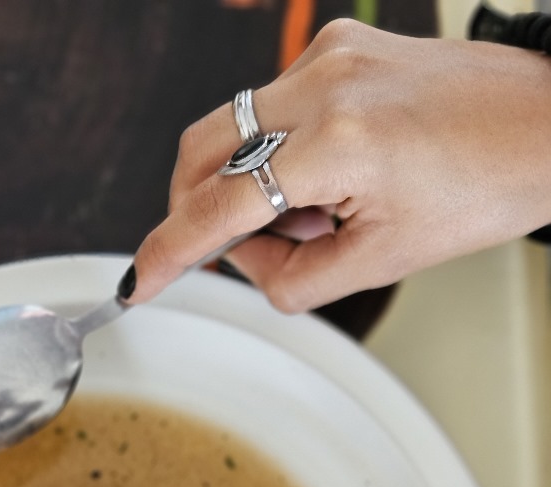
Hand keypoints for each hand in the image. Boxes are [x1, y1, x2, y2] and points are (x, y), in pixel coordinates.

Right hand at [127, 21, 550, 311]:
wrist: (548, 125)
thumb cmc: (486, 188)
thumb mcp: (381, 262)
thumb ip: (291, 276)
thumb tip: (241, 258)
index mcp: (339, 143)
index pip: (219, 208)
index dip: (167, 252)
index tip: (139, 281)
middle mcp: (324, 83)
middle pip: (201, 151)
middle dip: (198, 208)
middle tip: (243, 248)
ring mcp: (330, 53)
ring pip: (232, 130)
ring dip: (250, 183)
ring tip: (320, 210)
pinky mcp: (339, 42)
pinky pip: (271, 108)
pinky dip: (279, 153)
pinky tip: (330, 175)